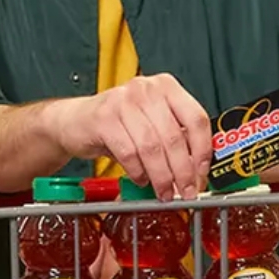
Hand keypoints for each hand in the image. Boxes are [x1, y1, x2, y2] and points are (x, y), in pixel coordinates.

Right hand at [44, 73, 210, 200]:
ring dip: (161, 176)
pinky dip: (138, 172)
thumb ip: (176, 139)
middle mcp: (146, 90)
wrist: (75, 120)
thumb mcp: (152, 123)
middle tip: (185, 191)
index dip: (203, 151)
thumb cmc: (119, 123)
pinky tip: (141, 179)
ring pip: (152, 148)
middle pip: (174, 137)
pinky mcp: (103, 119)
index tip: (201, 173)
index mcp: (167, 87)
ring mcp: (123, 102)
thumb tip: (196, 171)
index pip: (196, 119)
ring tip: (163, 191)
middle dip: (182, 171)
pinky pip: (129, 153)